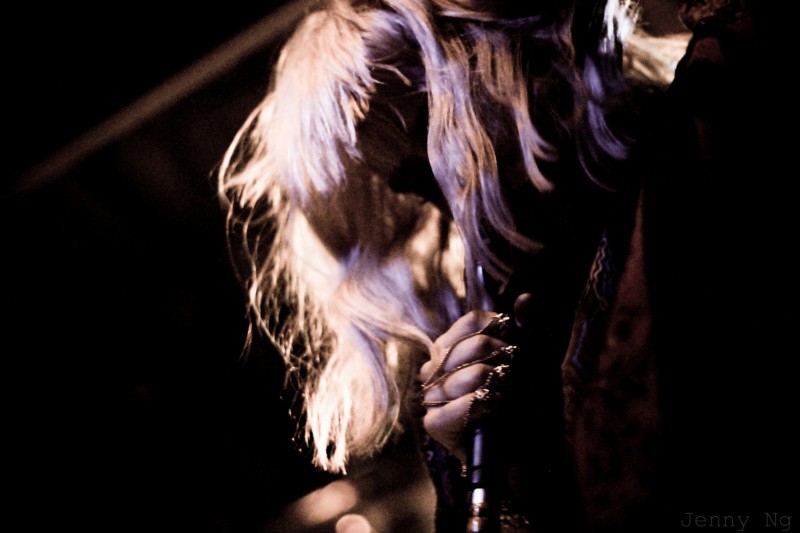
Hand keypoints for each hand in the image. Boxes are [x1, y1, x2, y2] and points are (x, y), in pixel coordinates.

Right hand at [419, 309, 516, 461]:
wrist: (530, 452)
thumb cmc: (530, 403)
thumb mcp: (536, 361)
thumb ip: (530, 328)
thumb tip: (527, 298)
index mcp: (454, 347)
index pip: (472, 322)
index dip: (501, 329)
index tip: (518, 346)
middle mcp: (437, 368)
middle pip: (470, 346)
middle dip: (503, 361)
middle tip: (517, 376)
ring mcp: (433, 396)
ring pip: (468, 376)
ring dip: (500, 387)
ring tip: (511, 397)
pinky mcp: (435, 423)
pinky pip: (460, 404)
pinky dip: (487, 406)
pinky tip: (498, 411)